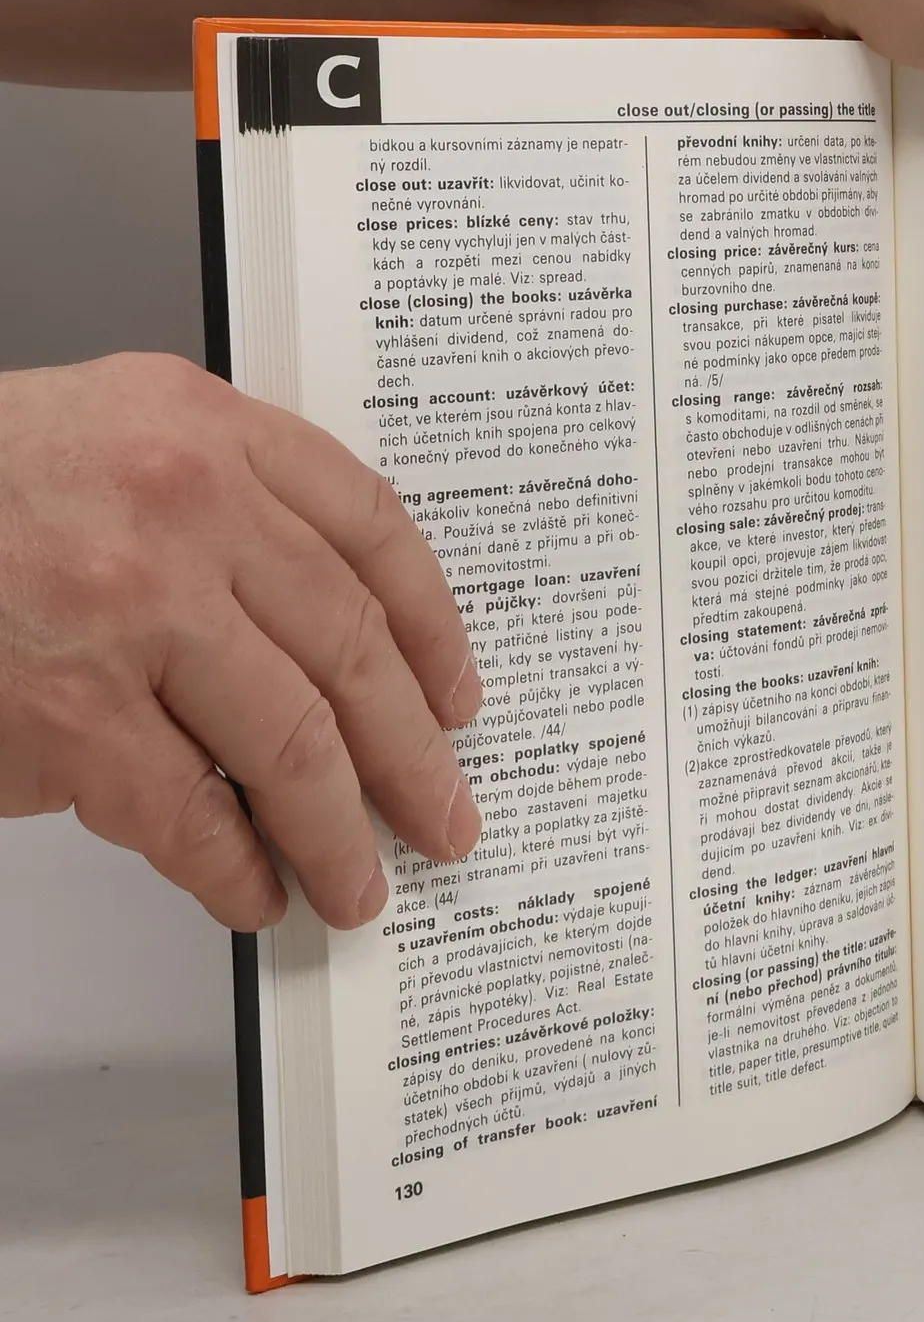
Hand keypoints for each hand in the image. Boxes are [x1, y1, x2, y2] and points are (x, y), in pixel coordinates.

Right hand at [0, 354, 482, 930]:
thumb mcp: (110, 436)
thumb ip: (225, 507)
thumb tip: (327, 646)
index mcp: (205, 430)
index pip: (375, 532)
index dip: (435, 629)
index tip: (457, 694)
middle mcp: (185, 511)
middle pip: (354, 652)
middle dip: (414, 755)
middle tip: (443, 811)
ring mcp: (130, 613)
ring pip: (293, 745)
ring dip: (340, 831)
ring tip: (363, 877)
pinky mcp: (67, 713)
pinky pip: (191, 813)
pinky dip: (234, 868)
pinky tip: (257, 890)